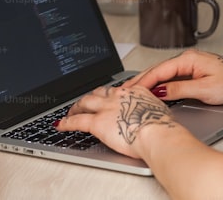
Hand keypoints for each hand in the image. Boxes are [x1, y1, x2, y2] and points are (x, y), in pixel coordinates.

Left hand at [57, 84, 176, 158]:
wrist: (156, 133)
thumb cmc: (162, 127)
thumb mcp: (160, 111)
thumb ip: (150, 110)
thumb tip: (152, 115)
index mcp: (133, 92)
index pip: (116, 90)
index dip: (108, 94)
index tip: (105, 97)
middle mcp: (117, 96)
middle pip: (98, 92)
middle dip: (89, 97)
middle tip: (84, 103)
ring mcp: (105, 107)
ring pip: (85, 102)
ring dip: (76, 107)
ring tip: (70, 112)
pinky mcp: (96, 122)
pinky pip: (77, 121)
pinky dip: (66, 122)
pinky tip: (60, 125)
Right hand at [124, 49, 222, 104]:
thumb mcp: (205, 89)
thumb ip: (180, 89)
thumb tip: (159, 91)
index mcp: (188, 59)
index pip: (159, 71)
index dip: (143, 81)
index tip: (130, 90)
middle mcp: (187, 58)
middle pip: (158, 70)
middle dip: (140, 81)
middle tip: (123, 91)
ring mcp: (189, 64)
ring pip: (163, 73)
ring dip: (148, 82)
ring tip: (133, 92)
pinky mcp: (192, 71)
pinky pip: (170, 76)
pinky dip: (159, 83)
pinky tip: (152, 90)